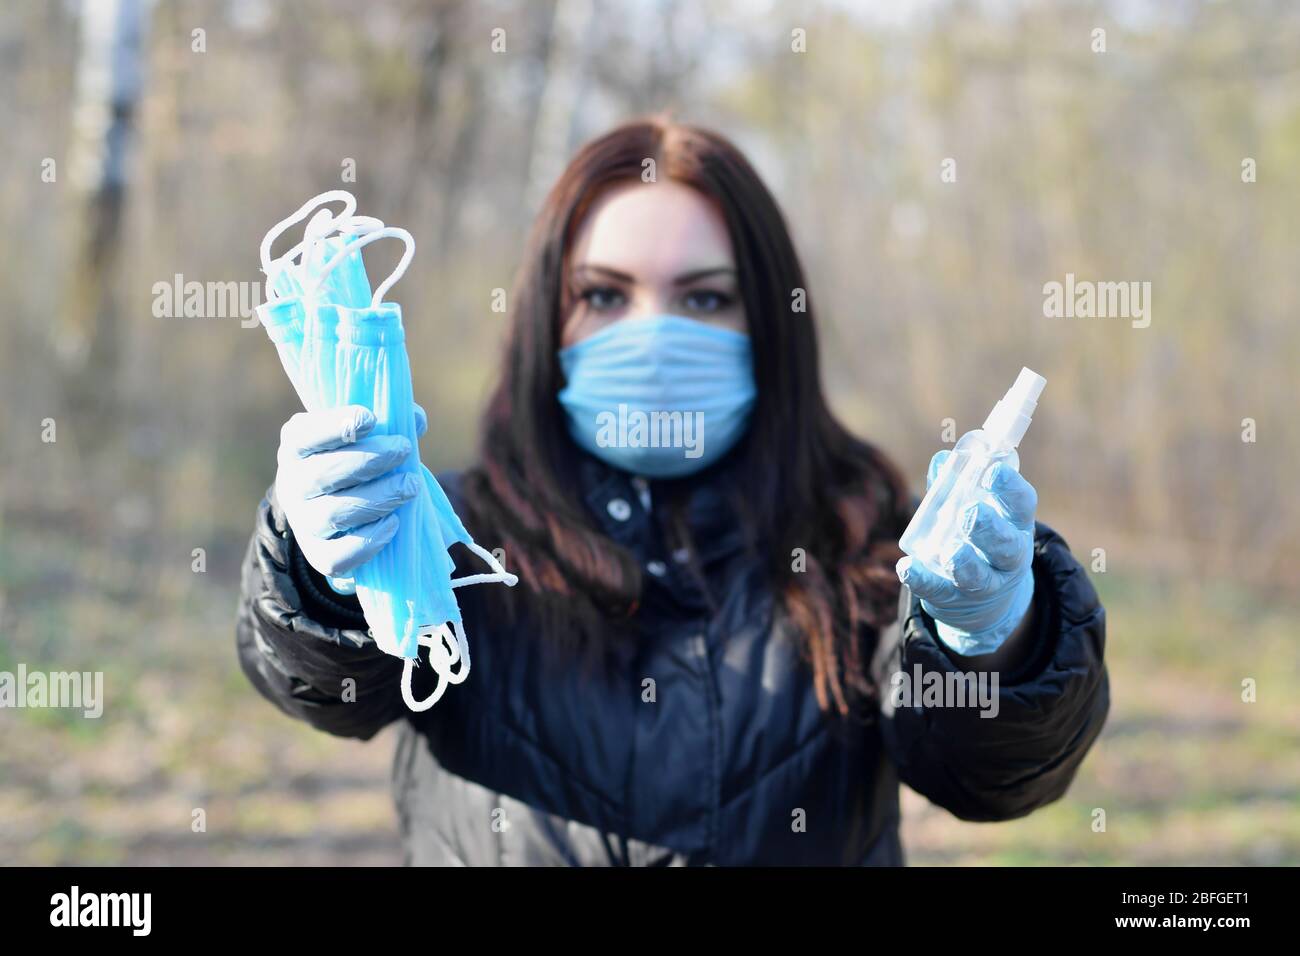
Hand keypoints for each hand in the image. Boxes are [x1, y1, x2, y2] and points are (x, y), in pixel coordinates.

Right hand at [276, 403, 427, 585]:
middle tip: (404, 449)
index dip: (334, 426)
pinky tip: (394, 523)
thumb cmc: (356, 460)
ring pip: (334, 514)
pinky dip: (368, 541)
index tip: (370, 419)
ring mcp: (303, 522)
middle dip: (369, 460)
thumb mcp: (363, 435)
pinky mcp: (319, 555)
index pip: (304, 435)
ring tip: (411, 485)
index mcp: (296, 446)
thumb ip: (389, 422)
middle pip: (323, 474)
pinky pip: (337, 556)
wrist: (338, 509)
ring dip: (378, 498)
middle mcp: (292, 484)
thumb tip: (414, 420)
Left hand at [896, 451, 1037, 655]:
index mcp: (1016, 525)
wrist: (985, 601)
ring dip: (964, 564)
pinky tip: (907, 568)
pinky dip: (922, 580)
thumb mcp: (980, 510)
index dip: (1010, 488)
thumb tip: (940, 459)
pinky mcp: (954, 600)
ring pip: (978, 577)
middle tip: (970, 512)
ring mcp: (984, 583)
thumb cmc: (980, 539)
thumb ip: (957, 486)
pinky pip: (939, 592)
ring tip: (950, 552)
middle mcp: (1008, 557)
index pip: (1022, 505)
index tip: (992, 471)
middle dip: (989, 528)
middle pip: (1006, 545)